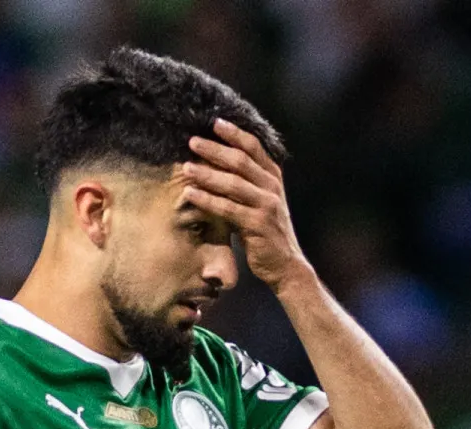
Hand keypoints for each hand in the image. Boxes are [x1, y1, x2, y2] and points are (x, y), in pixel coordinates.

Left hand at [180, 118, 310, 290]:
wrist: (285, 265)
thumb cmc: (265, 233)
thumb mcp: (259, 202)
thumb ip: (244, 183)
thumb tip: (213, 164)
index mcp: (273, 177)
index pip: (254, 147)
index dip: (234, 133)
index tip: (214, 122)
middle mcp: (272, 187)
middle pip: (241, 161)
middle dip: (215, 149)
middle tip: (192, 141)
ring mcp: (267, 205)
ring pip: (233, 183)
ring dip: (207, 174)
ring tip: (185, 167)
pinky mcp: (258, 224)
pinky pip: (228, 208)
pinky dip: (207, 200)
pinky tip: (190, 194)